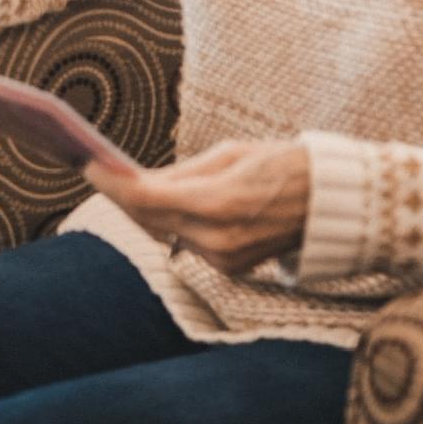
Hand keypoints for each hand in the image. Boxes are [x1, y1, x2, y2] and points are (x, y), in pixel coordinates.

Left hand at [87, 139, 310, 275]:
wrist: (333, 205)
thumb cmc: (282, 166)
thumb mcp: (231, 154)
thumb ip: (180, 173)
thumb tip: (137, 181)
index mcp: (219, 203)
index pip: (145, 198)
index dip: (112, 182)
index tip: (89, 163)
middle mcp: (218, 239)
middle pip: (147, 219)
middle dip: (121, 195)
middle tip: (96, 170)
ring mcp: (225, 259)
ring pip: (164, 232)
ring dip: (143, 210)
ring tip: (121, 183)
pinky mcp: (230, 269)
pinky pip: (186, 243)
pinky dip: (171, 224)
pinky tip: (159, 205)